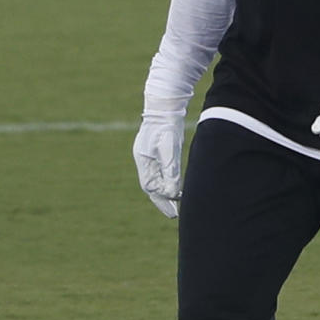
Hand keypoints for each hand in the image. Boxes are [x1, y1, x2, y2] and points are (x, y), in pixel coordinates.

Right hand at [132, 101, 186, 217]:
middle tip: (173, 215)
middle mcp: (144, 160)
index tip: (173, 207)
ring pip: (156, 181)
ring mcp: (149, 156)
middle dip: (162, 201)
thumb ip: (170, 170)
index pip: (150, 185)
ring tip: (175, 207)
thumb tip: (172, 192)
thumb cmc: (166, 125)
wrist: (165, 105)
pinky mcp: (157, 152)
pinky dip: (167, 183)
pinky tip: (175, 189)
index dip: (161, 197)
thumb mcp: (169, 148)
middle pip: (151, 186)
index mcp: (143, 159)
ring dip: (164, 194)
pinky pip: (160, 173)